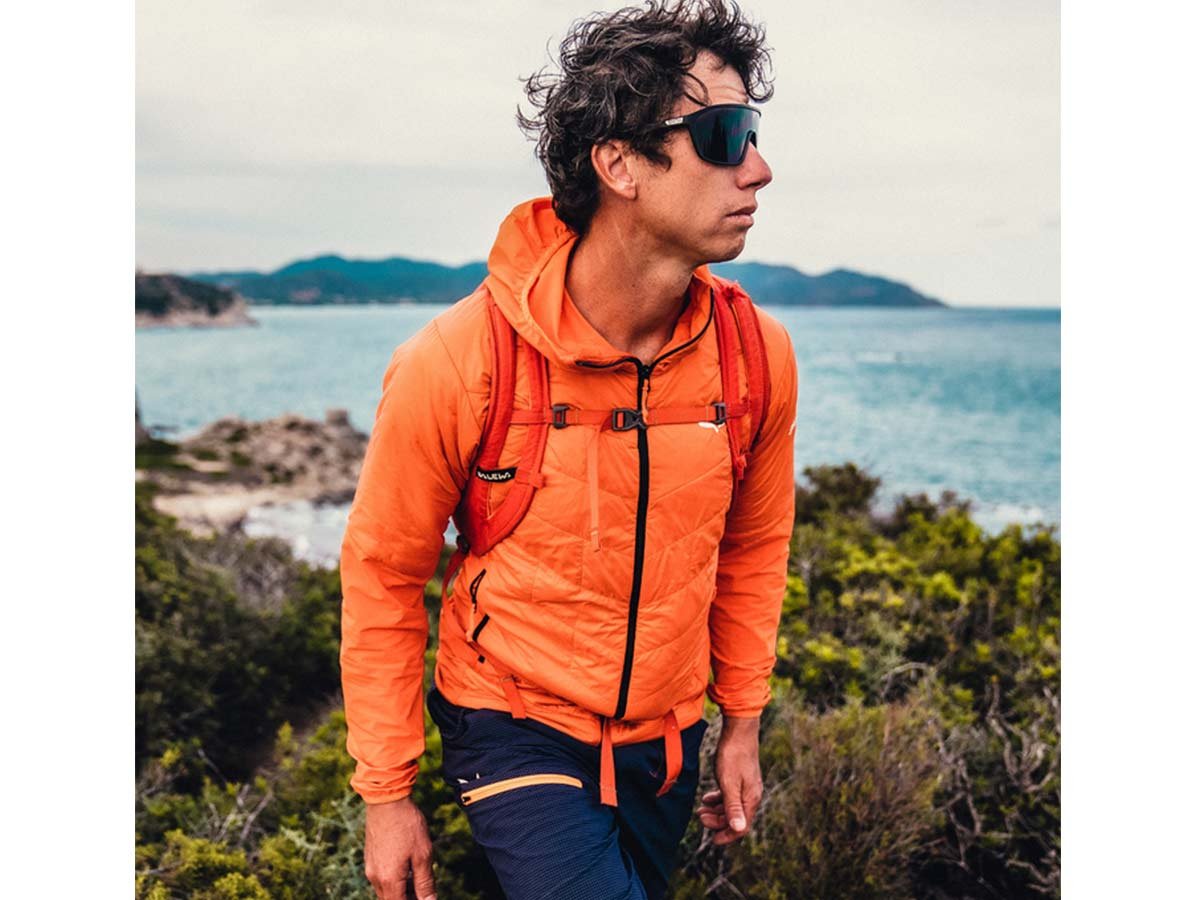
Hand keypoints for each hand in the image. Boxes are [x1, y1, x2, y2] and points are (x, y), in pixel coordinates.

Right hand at [364, 797, 436, 899]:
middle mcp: (375, 877)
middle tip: (424, 891)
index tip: (426, 898)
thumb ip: (425, 883)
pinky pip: (381, 877)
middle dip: (408, 898)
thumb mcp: (423, 854)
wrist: (387, 799)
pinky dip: (395, 879)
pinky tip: (407, 866)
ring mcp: (371, 867)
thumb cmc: (407, 825)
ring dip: (401, 890)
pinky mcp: (370, 857)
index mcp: (389, 880)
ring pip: (386, 890)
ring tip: (419, 878)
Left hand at [696, 714, 761, 845]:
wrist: (739, 730)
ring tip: (701, 809)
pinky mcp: (741, 778)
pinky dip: (719, 799)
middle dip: (717, 821)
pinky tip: (707, 798)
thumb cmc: (733, 756)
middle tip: (700, 817)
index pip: (741, 827)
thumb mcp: (729, 783)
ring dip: (716, 811)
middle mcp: (751, 795)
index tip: (712, 840)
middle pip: (735, 818)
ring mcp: (747, 786)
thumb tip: (739, 829)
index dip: (726, 835)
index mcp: (750, 799)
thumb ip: (733, 807)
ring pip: (731, 807)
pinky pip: (730, 795)